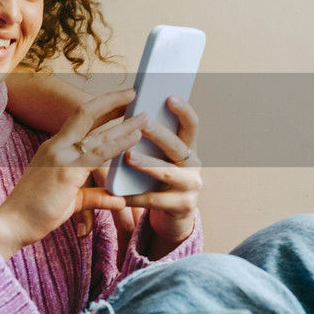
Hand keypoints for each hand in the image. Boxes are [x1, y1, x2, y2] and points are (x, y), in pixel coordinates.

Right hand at [0, 89, 146, 258]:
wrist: (12, 224)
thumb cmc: (35, 212)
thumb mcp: (71, 199)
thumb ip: (95, 195)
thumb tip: (118, 198)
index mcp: (54, 148)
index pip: (80, 119)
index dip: (101, 107)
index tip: (119, 99)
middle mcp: (56, 146)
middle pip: (86, 114)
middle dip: (111, 101)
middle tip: (133, 92)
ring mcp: (60, 157)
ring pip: (97, 134)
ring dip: (123, 124)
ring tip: (145, 117)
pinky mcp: (65, 172)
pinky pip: (97, 155)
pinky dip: (118, 144)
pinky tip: (134, 138)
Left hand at [120, 96, 201, 256]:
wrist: (173, 217)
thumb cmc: (160, 180)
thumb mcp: (162, 159)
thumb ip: (153, 142)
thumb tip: (132, 115)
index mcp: (188, 148)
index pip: (191, 124)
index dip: (183, 110)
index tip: (169, 97)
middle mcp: (193, 165)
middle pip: (177, 146)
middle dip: (160, 134)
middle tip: (142, 122)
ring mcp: (190, 187)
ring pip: (167, 173)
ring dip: (147, 164)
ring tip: (128, 156)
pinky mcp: (182, 207)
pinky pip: (154, 200)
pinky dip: (135, 196)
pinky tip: (119, 193)